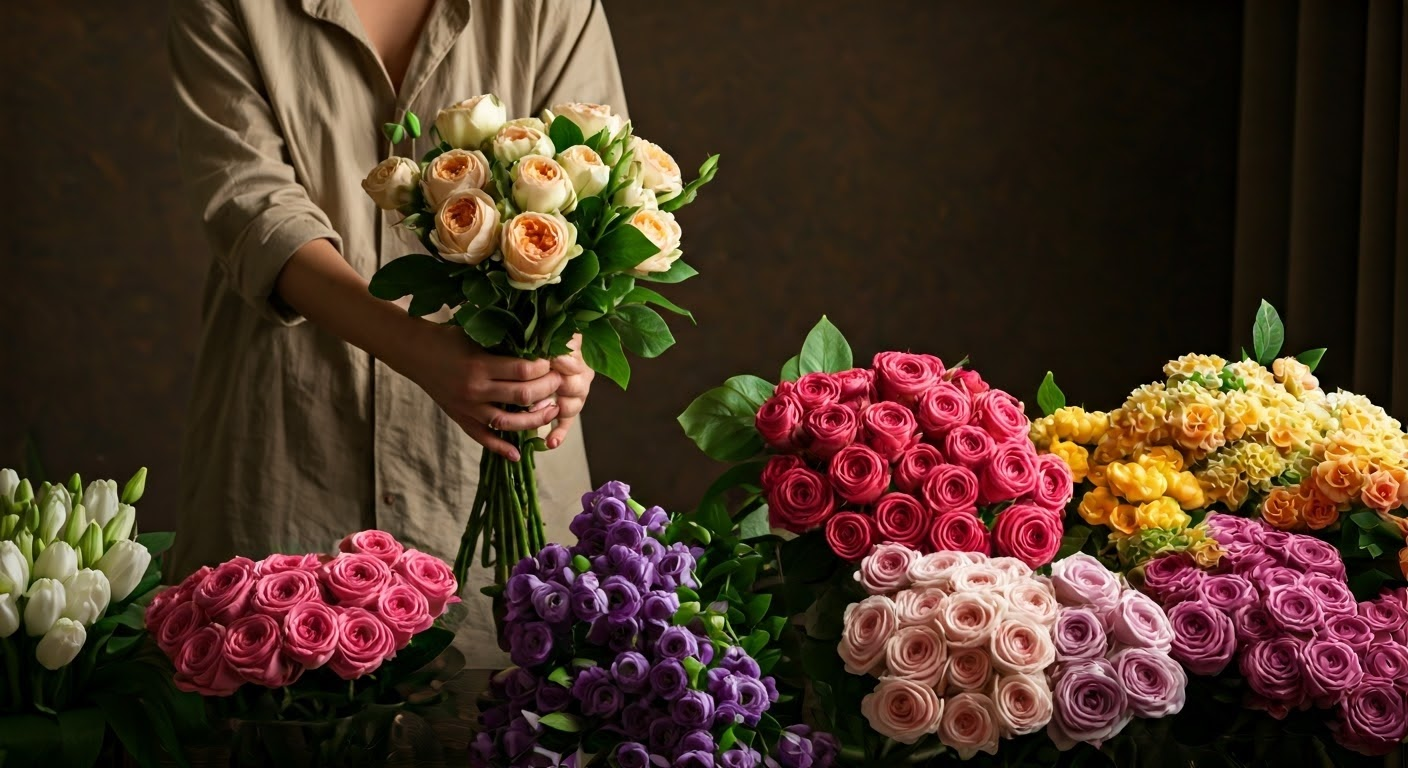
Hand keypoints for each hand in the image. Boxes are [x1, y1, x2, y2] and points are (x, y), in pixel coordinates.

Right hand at [394, 323, 562, 460]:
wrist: (415, 353)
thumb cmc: (449, 339)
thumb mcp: (477, 335)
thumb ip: (504, 345)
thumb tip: (540, 349)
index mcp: (480, 365)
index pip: (523, 370)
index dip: (544, 368)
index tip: (554, 362)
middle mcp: (475, 389)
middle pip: (522, 395)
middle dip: (547, 389)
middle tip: (559, 382)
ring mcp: (468, 408)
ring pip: (508, 422)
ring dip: (535, 420)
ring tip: (551, 411)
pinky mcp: (461, 419)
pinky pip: (483, 438)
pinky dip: (500, 448)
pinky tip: (517, 454)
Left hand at [547, 334, 594, 448]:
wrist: (543, 351)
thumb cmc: (544, 340)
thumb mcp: (554, 336)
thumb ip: (559, 338)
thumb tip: (552, 346)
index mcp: (578, 357)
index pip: (574, 362)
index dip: (562, 362)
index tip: (552, 360)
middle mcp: (581, 377)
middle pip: (574, 386)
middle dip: (556, 387)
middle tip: (538, 384)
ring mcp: (575, 396)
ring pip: (570, 406)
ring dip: (553, 410)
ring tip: (535, 410)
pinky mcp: (567, 411)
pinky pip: (565, 424)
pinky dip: (558, 434)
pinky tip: (551, 443)